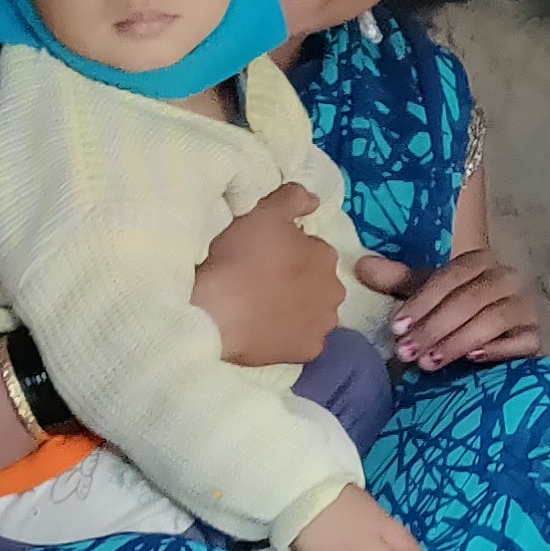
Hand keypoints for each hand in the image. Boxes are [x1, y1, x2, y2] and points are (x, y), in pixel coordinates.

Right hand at [191, 186, 346, 368]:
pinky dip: (288, 336)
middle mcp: (334, 290)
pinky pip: (300, 339)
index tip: (263, 256)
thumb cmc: (238, 259)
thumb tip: (314, 199)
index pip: (312, 249)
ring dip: (296, 308)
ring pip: (312, 311)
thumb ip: (292, 198)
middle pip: (316, 281)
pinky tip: (265, 331)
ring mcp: (322, 324)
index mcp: (325, 255)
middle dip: (297, 280)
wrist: (215, 314)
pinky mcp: (307, 352)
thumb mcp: (262, 213)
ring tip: (262, 308)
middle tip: (261, 281)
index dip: (287, 251)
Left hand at [366, 244, 545, 371]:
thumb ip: (399, 282)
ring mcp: (526, 308)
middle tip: (406, 352)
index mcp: (480, 263)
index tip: (397, 326)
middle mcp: (508, 280)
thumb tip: (362, 266)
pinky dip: (497, 350)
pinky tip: (473, 360)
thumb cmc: (454, 314)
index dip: (423, 300)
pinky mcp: (536, 337)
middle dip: (435, 326)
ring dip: (458, 341)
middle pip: (473, 297)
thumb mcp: (426, 297)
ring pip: (495, 318)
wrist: (495, 341)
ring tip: (429, 363)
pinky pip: (522, 341)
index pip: (453, 274)